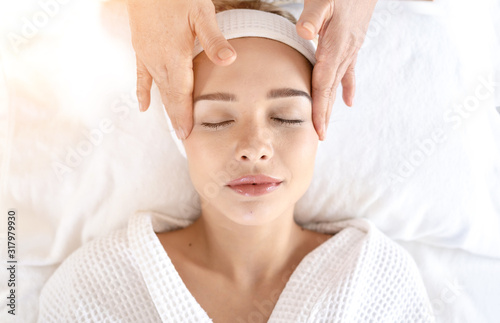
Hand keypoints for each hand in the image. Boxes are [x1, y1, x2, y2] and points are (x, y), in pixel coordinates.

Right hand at [125, 0, 236, 139]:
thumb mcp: (201, 12)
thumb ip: (213, 40)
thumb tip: (229, 60)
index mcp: (174, 56)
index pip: (180, 94)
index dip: (184, 115)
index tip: (186, 135)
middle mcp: (157, 61)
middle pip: (169, 96)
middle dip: (176, 117)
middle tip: (183, 137)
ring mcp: (147, 55)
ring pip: (157, 88)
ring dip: (165, 108)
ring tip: (172, 126)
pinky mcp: (140, 48)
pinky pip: (141, 76)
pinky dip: (143, 92)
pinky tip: (143, 106)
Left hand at [296, 0, 377, 139]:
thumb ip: (313, 17)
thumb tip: (304, 34)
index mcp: (335, 46)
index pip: (324, 84)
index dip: (319, 108)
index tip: (317, 129)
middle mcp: (345, 52)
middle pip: (330, 90)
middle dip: (325, 115)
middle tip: (320, 137)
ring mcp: (351, 50)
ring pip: (337, 84)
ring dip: (332, 105)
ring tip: (326, 126)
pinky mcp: (352, 44)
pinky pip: (349, 71)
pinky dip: (347, 88)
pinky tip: (348, 102)